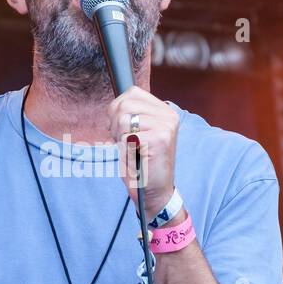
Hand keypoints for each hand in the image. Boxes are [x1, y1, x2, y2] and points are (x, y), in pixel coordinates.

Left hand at [106, 85, 178, 215]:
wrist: (153, 190)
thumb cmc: (141, 163)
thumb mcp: (136, 132)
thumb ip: (130, 114)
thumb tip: (114, 104)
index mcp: (164, 110)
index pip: (132, 92)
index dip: (117, 108)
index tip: (120, 127)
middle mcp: (168, 115)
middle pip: (124, 104)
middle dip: (116, 124)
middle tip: (124, 142)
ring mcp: (165, 126)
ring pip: (123, 120)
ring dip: (120, 138)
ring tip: (131, 150)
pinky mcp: (159, 140)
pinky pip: (126, 137)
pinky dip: (125, 150)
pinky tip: (135, 157)